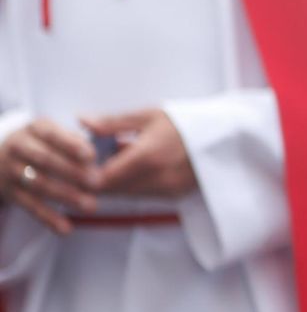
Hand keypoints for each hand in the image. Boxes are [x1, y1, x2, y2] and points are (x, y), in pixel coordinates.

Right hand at [0, 118, 99, 234]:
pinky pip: (30, 205)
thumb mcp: (54, 135)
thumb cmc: (42, 145)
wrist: (0, 157)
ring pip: (38, 183)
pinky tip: (65, 229)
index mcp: (35, 129)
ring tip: (90, 205)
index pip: (51, 135)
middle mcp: (19, 146)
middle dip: (72, 171)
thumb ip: (74, 141)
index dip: (71, 144)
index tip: (91, 155)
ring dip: (65, 195)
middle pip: (45, 159)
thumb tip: (97, 152)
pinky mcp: (10, 191)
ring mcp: (12, 169)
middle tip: (97, 183)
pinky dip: (48, 218)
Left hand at [81, 110, 197, 198]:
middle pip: (113, 190)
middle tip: (89, 160)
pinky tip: (131, 166)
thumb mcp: (149, 115)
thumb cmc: (188, 124)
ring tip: (112, 159)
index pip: (104, 178)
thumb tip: (82, 121)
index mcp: (147, 157)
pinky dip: (130, 184)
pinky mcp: (174, 196)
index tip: (77, 161)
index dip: (85, 174)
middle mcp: (157, 179)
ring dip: (113, 182)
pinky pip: (142, 194)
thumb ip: (113, 123)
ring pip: (126, 194)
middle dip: (96, 178)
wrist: (224, 141)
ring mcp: (167, 191)